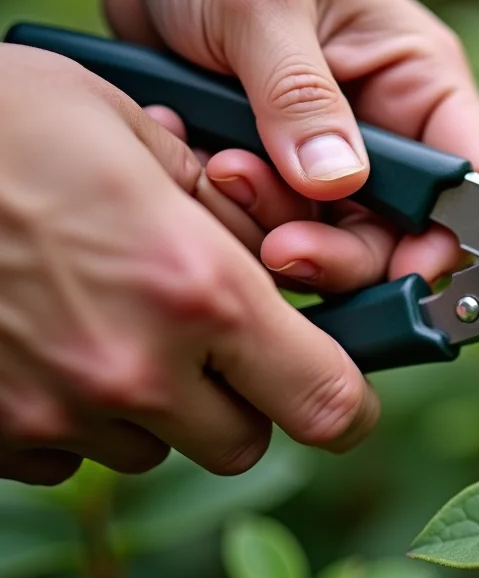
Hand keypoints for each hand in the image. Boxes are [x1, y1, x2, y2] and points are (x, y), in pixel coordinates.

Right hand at [0, 46, 377, 484]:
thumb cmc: (10, 122)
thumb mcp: (140, 133)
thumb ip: (223, 213)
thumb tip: (272, 257)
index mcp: (198, 290)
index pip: (326, 402)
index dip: (347, 404)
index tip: (341, 387)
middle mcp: (135, 370)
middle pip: (243, 441)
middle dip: (244, 397)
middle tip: (212, 336)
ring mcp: (55, 413)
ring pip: (154, 447)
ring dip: (157, 402)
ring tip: (112, 318)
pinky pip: (70, 455)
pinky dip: (78, 415)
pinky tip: (51, 342)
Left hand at [54, 0, 478, 289]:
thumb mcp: (261, 2)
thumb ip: (299, 94)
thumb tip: (335, 183)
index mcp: (421, 83)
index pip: (471, 182)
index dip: (450, 239)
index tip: (402, 273)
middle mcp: (387, 133)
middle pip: (397, 238)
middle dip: (340, 253)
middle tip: (280, 247)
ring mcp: (330, 162)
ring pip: (329, 245)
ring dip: (274, 229)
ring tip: (219, 168)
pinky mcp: (275, 178)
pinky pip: (266, 230)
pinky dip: (233, 218)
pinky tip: (196, 163)